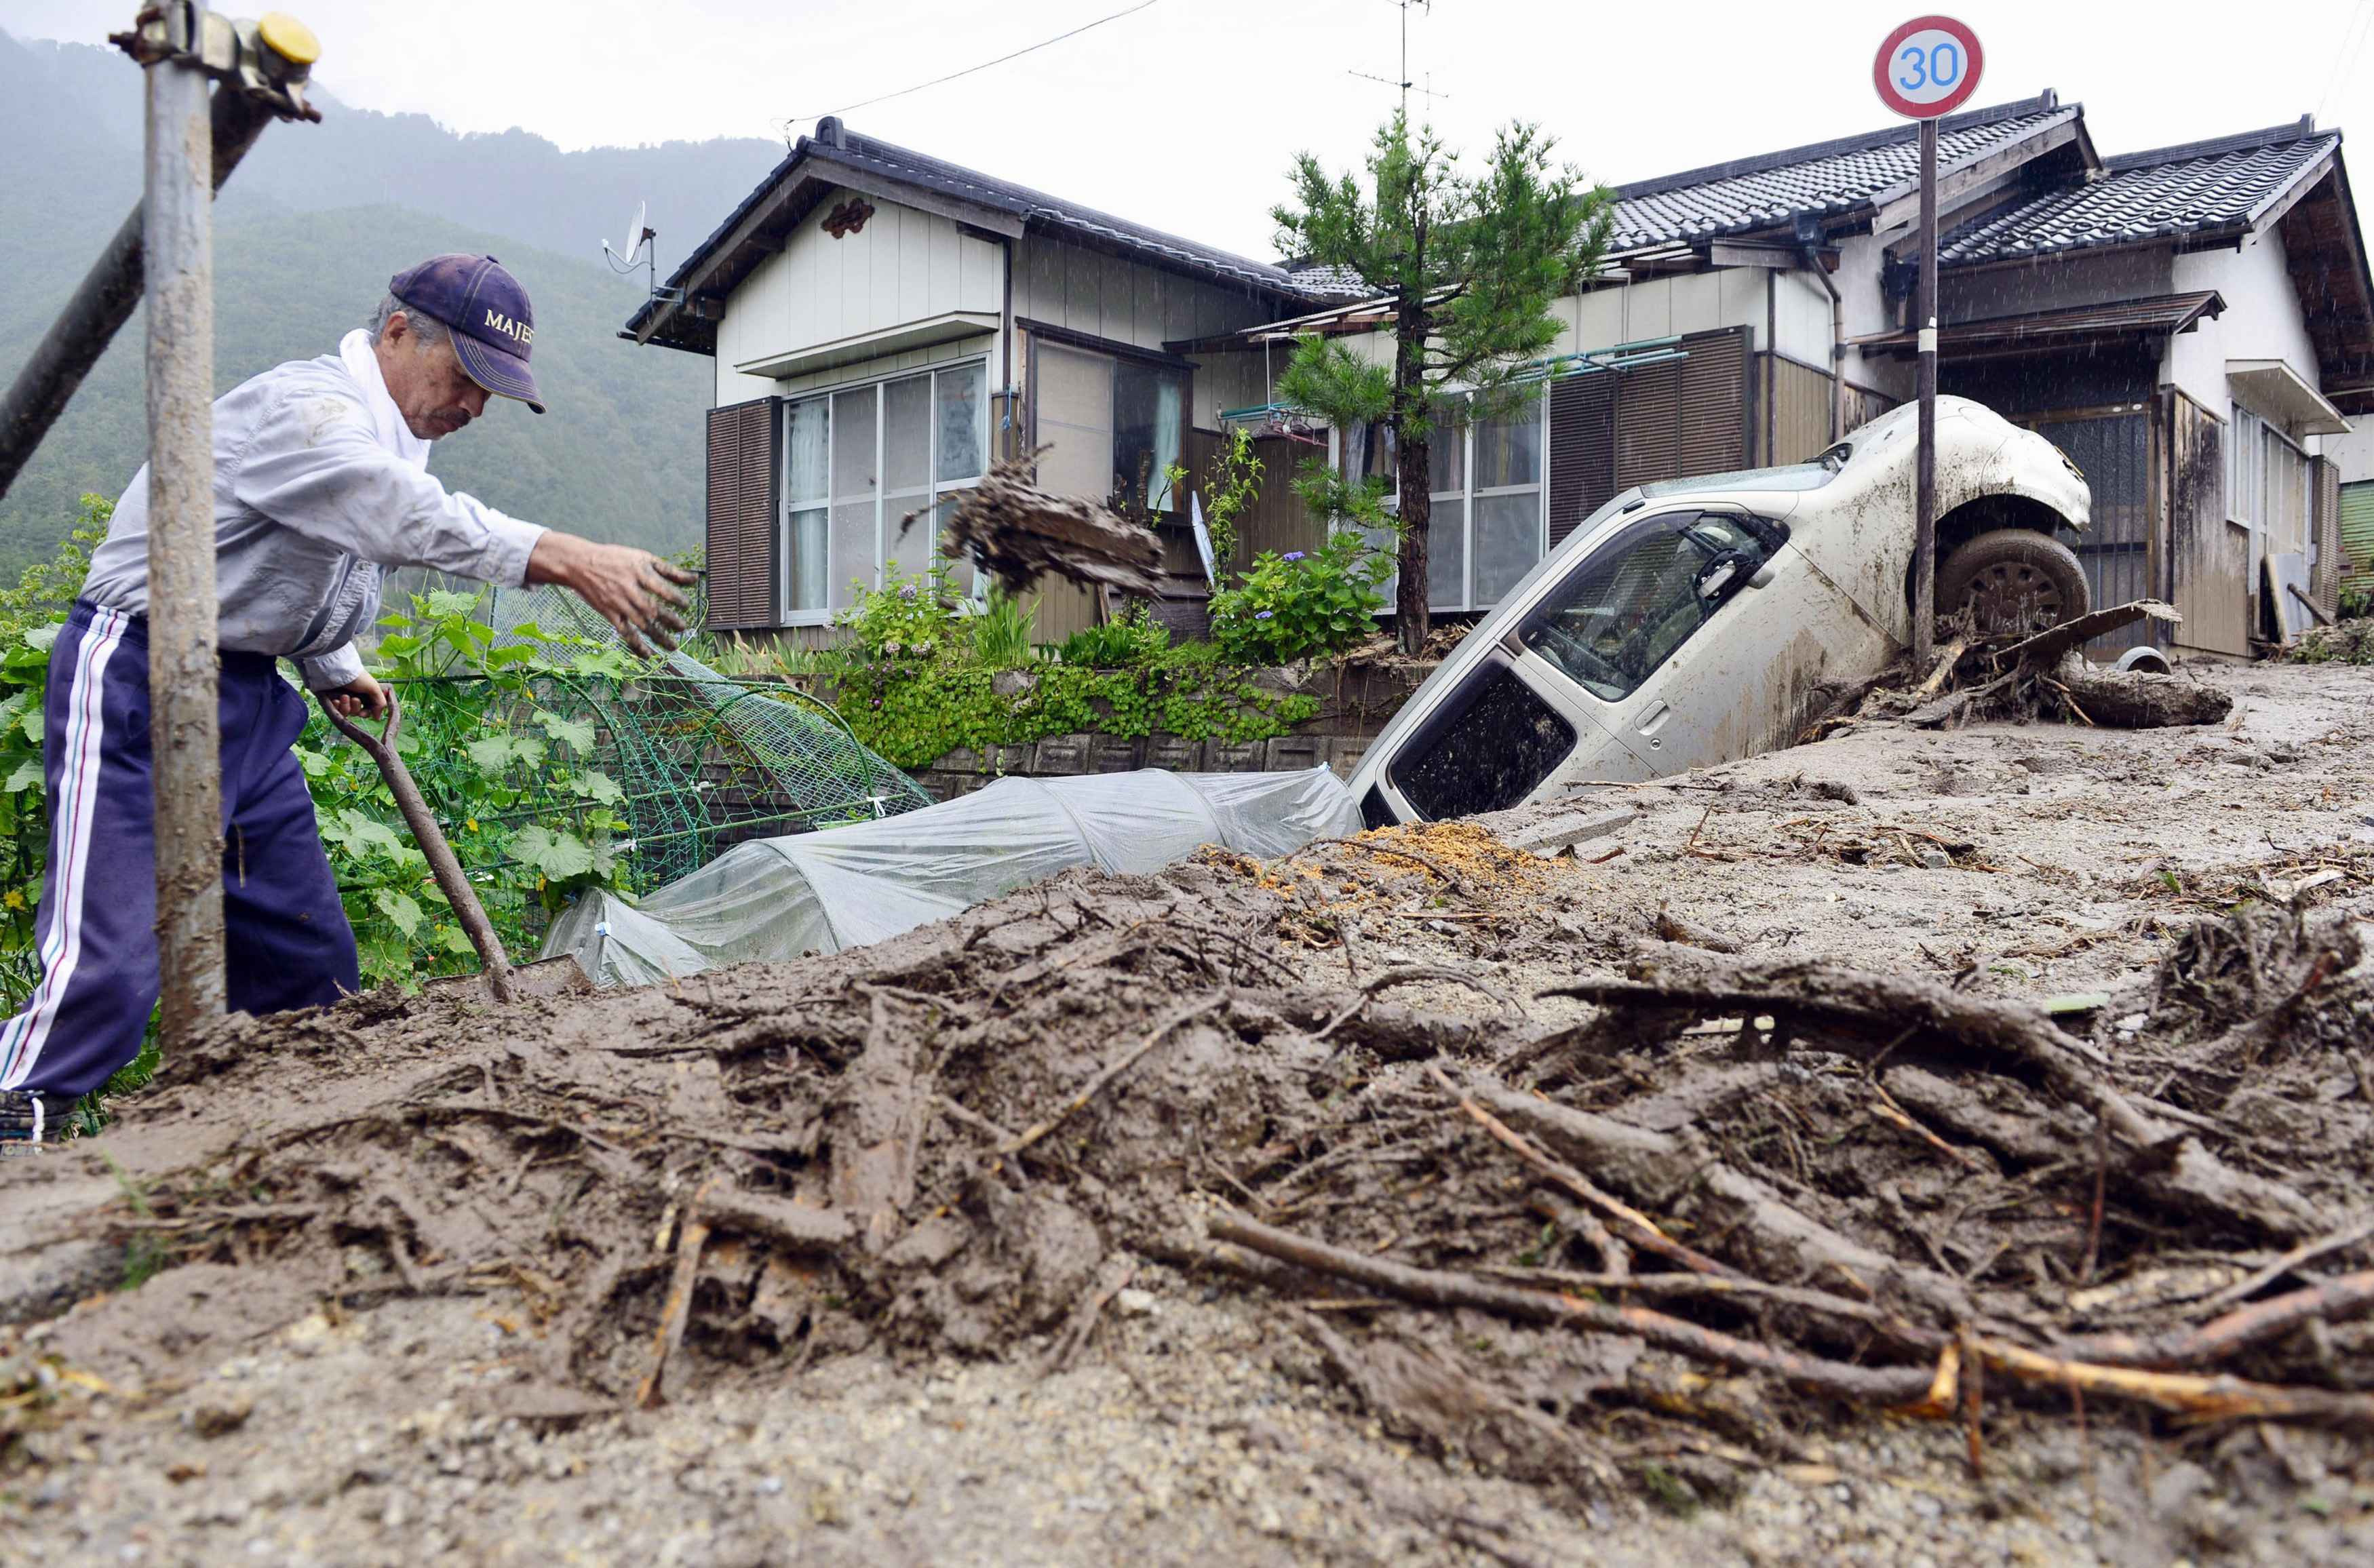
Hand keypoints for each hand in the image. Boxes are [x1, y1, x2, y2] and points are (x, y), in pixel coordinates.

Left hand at [323, 672, 387, 720]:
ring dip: (346, 706)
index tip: (363, 713)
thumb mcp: (374, 688)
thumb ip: (380, 703)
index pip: (367, 710)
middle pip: (356, 713)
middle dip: (355, 707)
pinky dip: (337, 706)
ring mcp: (342, 700)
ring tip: (344, 696)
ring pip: (346, 713)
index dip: (365, 713)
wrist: (338, 671)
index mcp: (365, 694)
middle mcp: (354, 697)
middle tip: (354, 698)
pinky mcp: (331, 701)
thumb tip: (377, 718)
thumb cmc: (358, 678)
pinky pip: (335, 711)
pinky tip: (336, 700)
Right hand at [526, 533, 696, 657]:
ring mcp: (619, 604)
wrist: (580, 565)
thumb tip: (695, 580)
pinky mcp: (610, 615)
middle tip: (683, 627)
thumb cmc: (615, 559)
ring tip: (673, 646)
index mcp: (639, 573)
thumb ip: (669, 570)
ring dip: (659, 637)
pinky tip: (649, 655)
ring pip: (642, 624)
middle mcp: (629, 590)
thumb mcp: (642, 558)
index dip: (676, 599)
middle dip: (670, 620)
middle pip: (653, 610)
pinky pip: (625, 633)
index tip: (686, 605)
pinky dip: (637, 646)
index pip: (662, 589)